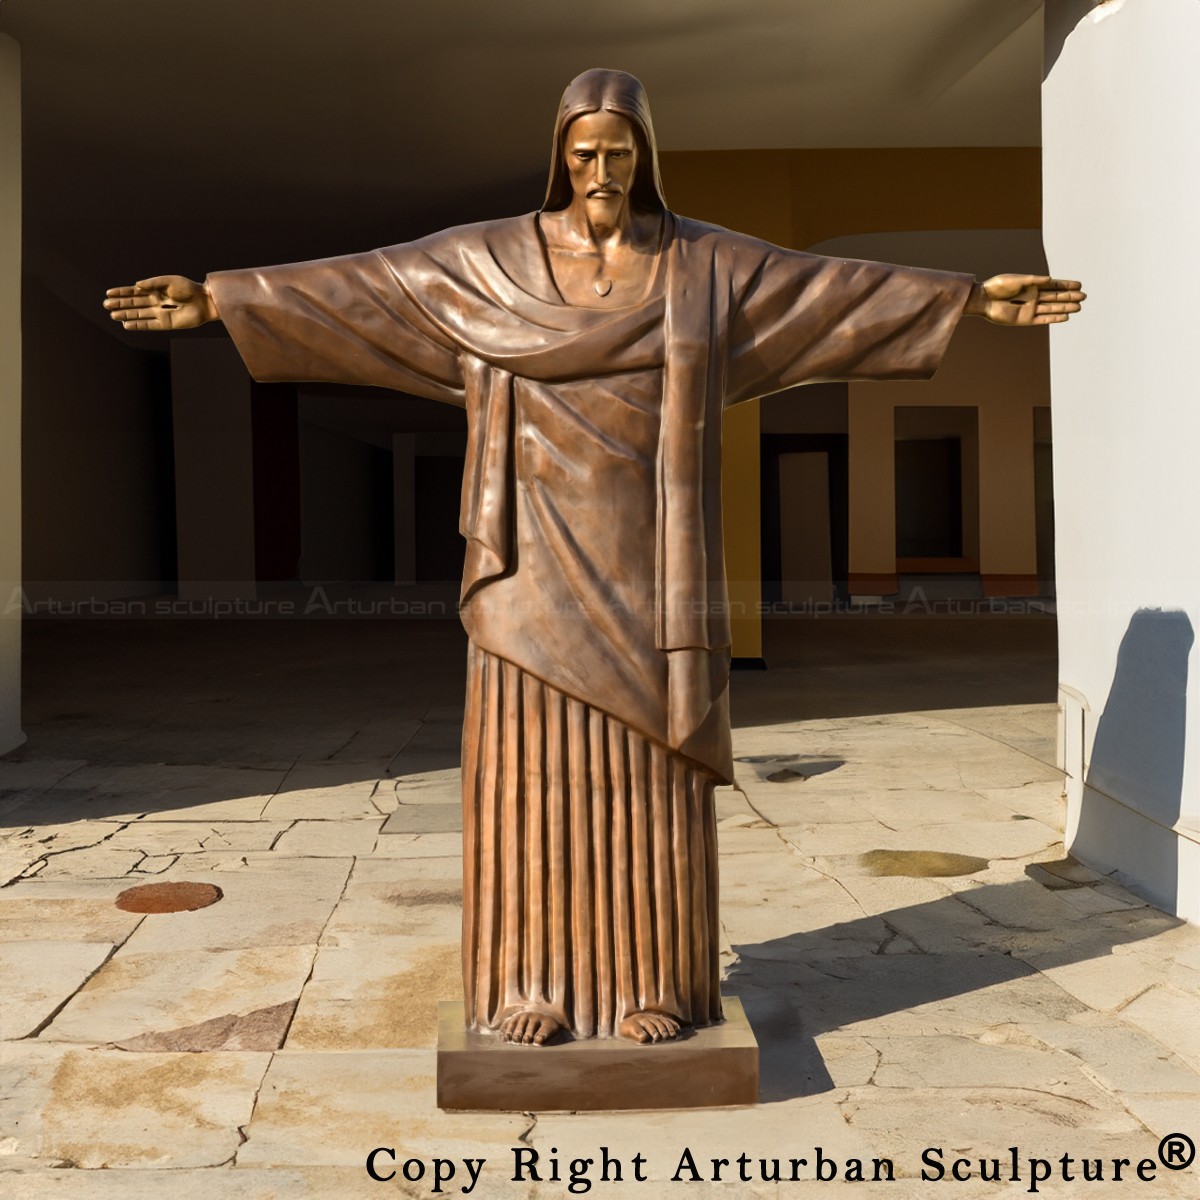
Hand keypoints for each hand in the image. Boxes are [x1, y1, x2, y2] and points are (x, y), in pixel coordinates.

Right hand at [103, 276, 218, 330]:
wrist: (205, 301)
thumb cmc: (189, 288)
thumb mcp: (169, 281)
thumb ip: (153, 283)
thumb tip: (136, 285)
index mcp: (156, 290)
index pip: (135, 292)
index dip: (122, 293)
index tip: (108, 293)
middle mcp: (156, 302)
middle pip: (134, 304)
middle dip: (120, 304)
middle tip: (106, 305)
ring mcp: (161, 313)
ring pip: (139, 314)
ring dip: (126, 315)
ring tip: (112, 315)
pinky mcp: (166, 323)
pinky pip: (149, 325)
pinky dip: (138, 325)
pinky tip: (126, 325)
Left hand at [966, 274, 1085, 325]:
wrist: (984, 300)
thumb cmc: (998, 286)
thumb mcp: (1017, 280)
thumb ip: (1033, 280)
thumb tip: (1050, 280)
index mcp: (1033, 285)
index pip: (1054, 285)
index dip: (1067, 285)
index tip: (1080, 285)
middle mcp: (1034, 297)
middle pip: (1056, 297)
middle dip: (1070, 297)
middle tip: (1084, 297)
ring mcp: (1030, 308)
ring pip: (1052, 308)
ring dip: (1065, 308)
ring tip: (1079, 307)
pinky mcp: (1025, 319)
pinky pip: (1043, 319)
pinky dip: (1053, 318)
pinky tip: (1065, 317)